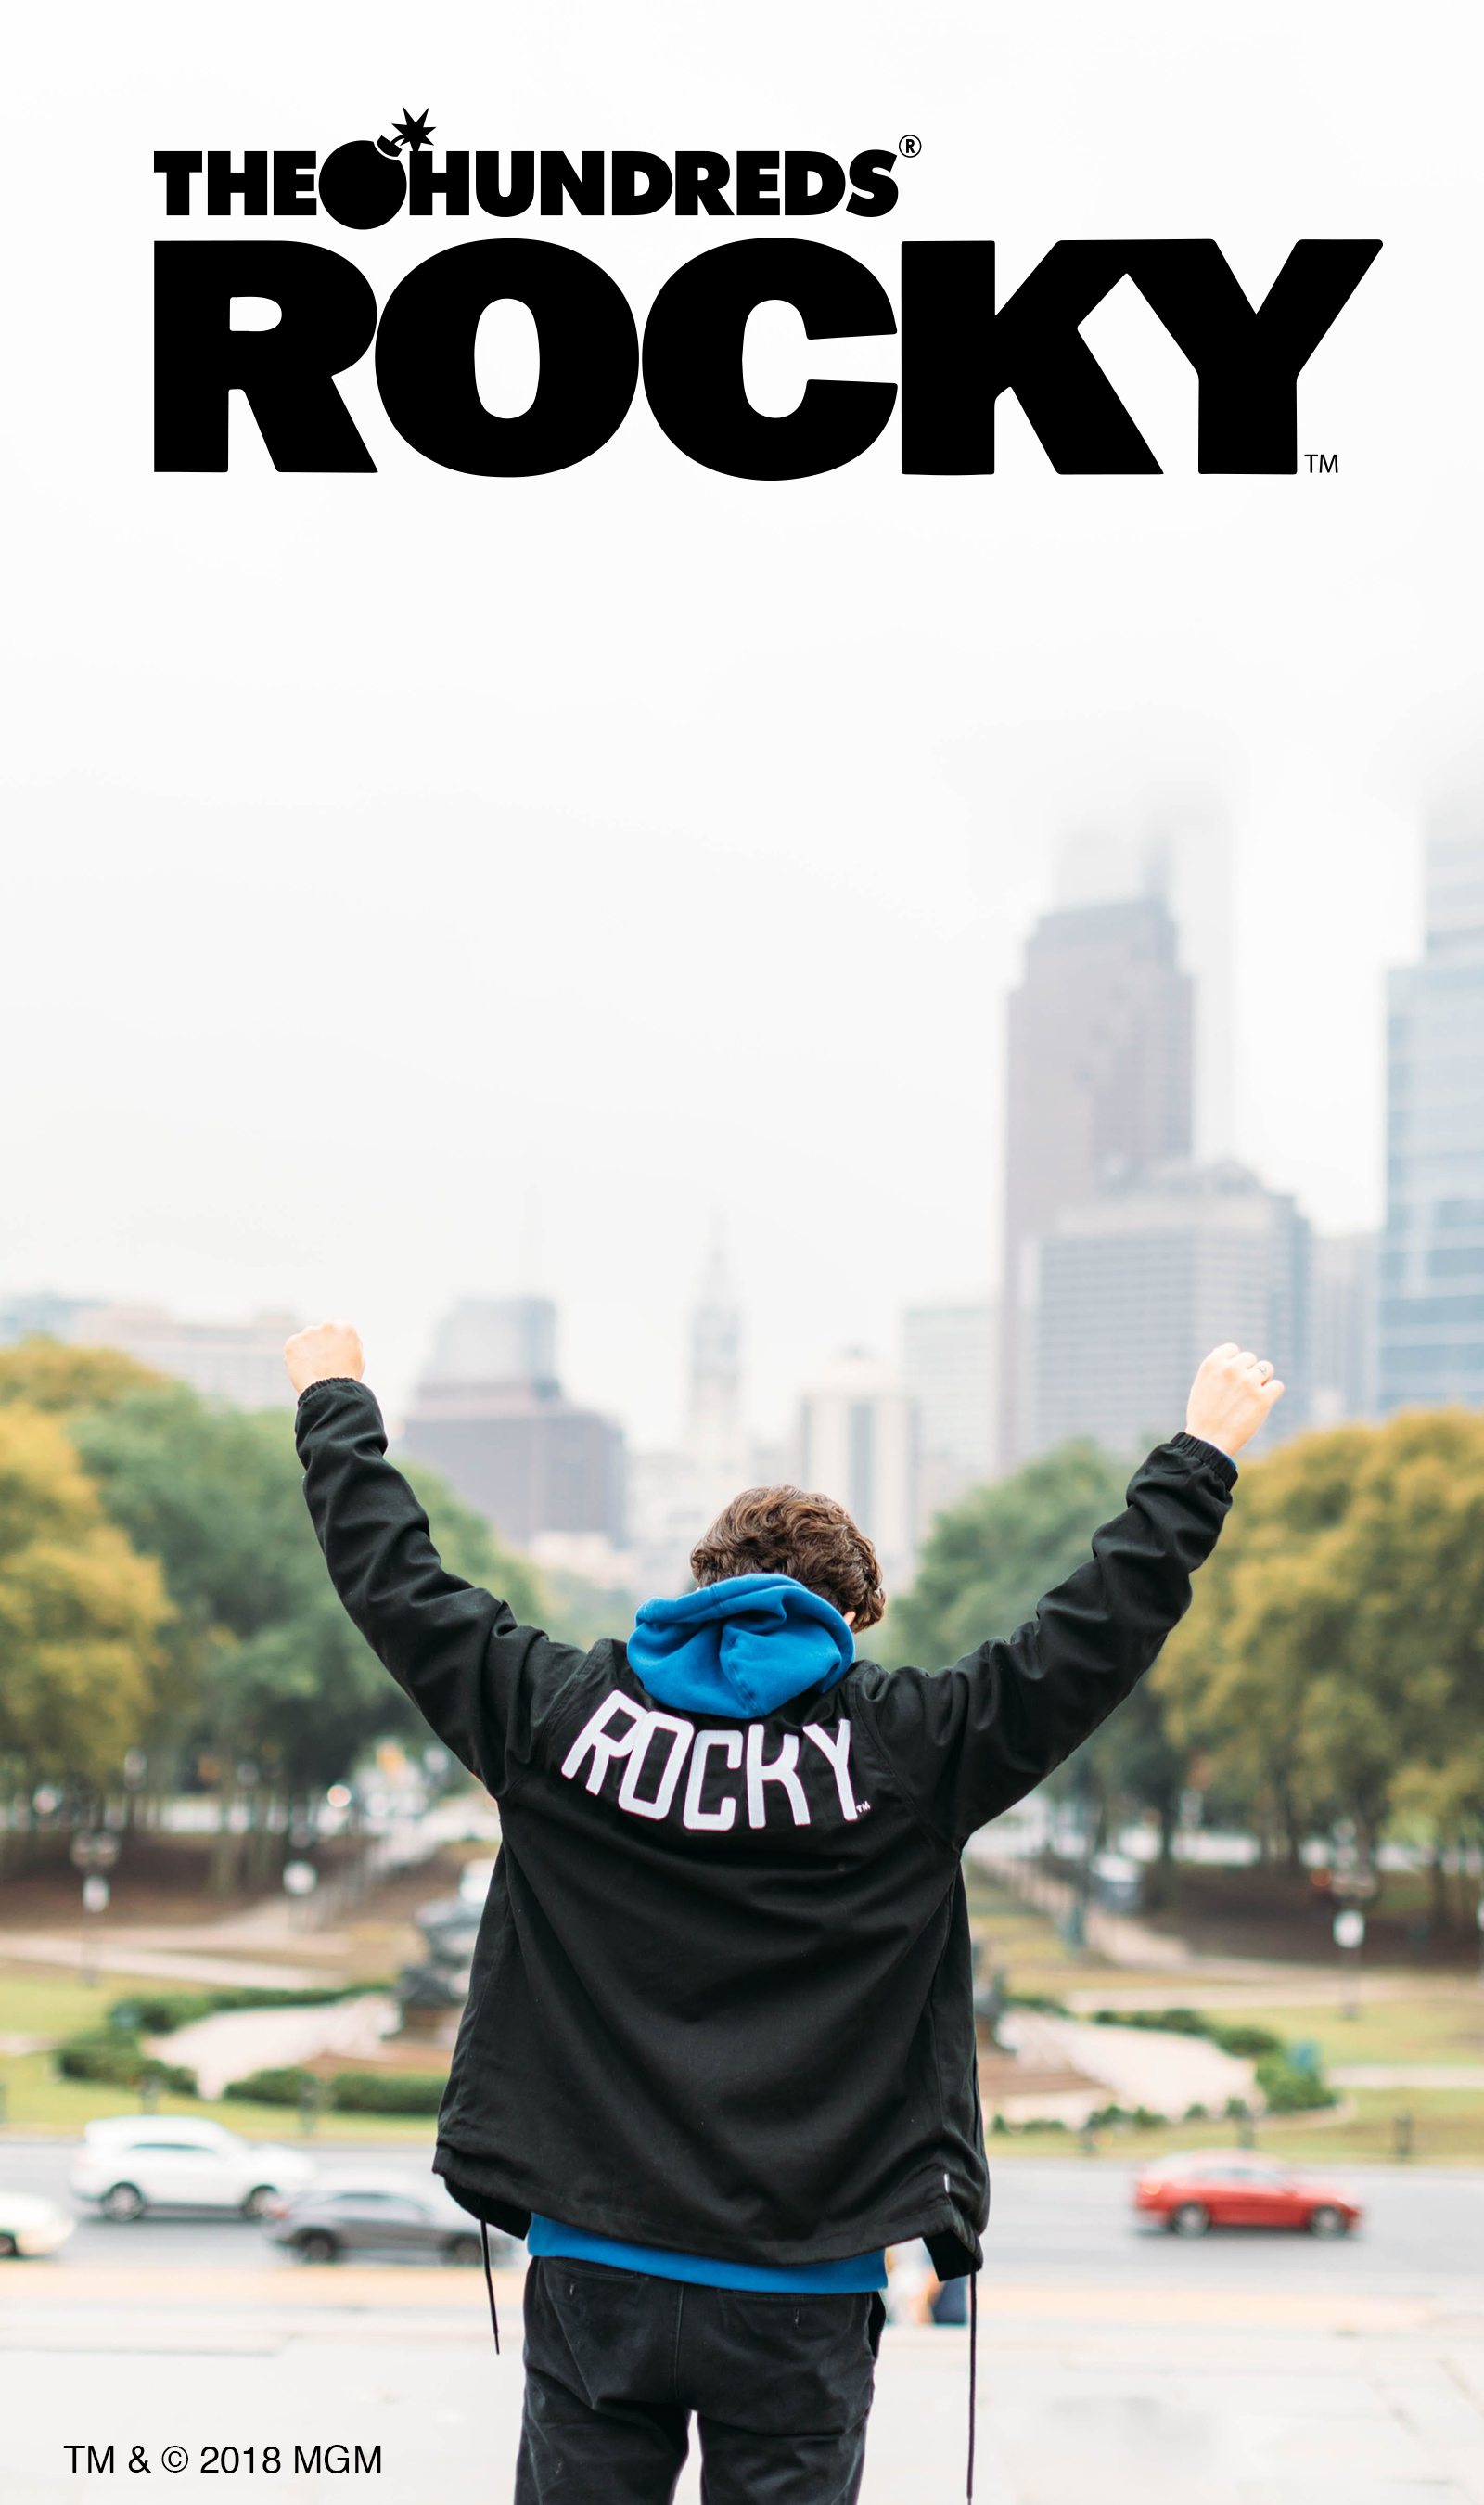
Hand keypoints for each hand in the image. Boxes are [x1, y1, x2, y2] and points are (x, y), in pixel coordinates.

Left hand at [284, 1320, 365, 1395]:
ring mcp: (309, 1333)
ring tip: (313, 1370)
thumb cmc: (346, 1378)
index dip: (334, 1345)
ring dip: (307, 1350)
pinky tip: (304, 1370)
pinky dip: (295, 1358)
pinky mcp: (293, 1342)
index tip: (333, 1356)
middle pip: (320, 1333)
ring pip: (306, 1340)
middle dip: (319, 1344)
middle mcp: (327, 1326)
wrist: (329, 1391)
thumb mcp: (357, 1358)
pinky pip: (293, 1348)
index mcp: (345, 1328)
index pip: (337, 1331)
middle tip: (322, 1364)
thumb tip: (339, 1341)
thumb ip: (348, 1344)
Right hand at [1185, 1343, 1284, 1457]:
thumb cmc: (1203, 1416)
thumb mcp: (1201, 1386)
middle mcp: (1231, 1369)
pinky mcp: (1263, 1398)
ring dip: (1262, 1380)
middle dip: (1248, 1372)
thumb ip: (1216, 1370)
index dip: (1234, 1363)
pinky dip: (1272, 1394)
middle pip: (1251, 1359)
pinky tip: (1262, 1404)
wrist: (1208, 1442)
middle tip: (1240, 1393)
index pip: (1233, 1350)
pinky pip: (1277, 1386)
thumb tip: (1229, 1354)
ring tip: (1252, 1397)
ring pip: (1266, 1368)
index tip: (1231, 1378)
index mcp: (1213, 1364)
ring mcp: (1248, 1382)